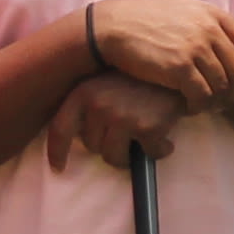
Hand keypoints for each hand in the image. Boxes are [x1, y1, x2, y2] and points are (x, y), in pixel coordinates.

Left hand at [45, 72, 190, 169]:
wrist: (176, 66)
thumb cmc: (140, 77)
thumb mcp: (105, 82)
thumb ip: (89, 105)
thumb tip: (78, 137)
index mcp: (83, 92)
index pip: (60, 129)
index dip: (57, 152)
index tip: (58, 168)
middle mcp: (99, 105)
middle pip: (92, 147)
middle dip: (109, 144)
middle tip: (127, 129)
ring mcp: (122, 116)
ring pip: (115, 157)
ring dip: (129, 153)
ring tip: (142, 136)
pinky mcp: (147, 127)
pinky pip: (148, 155)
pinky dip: (159, 150)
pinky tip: (164, 137)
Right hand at [84, 0, 233, 107]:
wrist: (110, 28)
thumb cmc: (142, 21)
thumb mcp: (181, 10)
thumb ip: (205, 23)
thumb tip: (226, 42)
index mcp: (212, 14)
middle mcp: (208, 29)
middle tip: (224, 104)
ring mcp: (195, 47)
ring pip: (223, 87)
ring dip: (216, 103)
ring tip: (203, 107)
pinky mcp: (180, 67)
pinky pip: (203, 96)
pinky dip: (199, 107)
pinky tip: (188, 108)